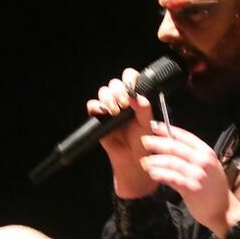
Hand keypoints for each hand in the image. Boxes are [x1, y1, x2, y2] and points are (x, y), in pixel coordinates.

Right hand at [86, 69, 156, 198]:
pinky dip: (96, 106)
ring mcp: (109, 108)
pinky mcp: (98, 118)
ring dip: (108, 98)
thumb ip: (144, 109)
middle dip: (118, 90)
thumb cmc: (143, 142)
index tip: (132, 87)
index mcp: (135, 98)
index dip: (130, 78)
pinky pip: (92, 106)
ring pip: (103, 92)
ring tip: (115, 111)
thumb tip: (136, 96)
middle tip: (124, 103)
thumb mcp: (148, 124)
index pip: (130, 78)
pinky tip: (104, 112)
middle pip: (114, 83)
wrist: (133, 160)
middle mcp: (121, 100)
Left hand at [139, 123, 239, 238]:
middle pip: (175, 147)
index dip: (168, 130)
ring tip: (145, 162)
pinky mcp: (191, 188)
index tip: (155, 127)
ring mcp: (197, 174)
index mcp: (207, 152)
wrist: (224, 210)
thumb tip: (172, 145)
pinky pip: (171, 178)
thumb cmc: (214, 189)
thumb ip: (194, 156)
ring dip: (155, 161)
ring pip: (171, 162)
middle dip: (157, 143)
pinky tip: (152, 173)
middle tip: (144, 141)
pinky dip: (160, 174)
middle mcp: (203, 161)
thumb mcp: (209, 166)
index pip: (185, 136)